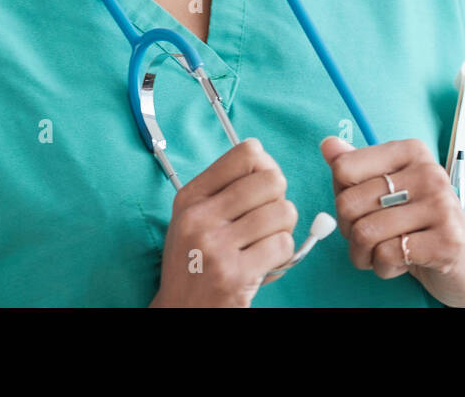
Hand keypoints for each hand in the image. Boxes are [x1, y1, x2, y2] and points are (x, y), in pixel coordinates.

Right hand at [150, 138, 296, 306]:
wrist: (180, 311)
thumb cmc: (195, 262)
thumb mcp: (194, 218)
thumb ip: (226, 190)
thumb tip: (271, 166)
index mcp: (191, 197)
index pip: (246, 154)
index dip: (267, 166)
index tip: (264, 186)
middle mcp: (199, 218)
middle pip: (272, 180)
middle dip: (279, 199)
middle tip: (268, 219)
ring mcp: (216, 247)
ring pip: (283, 212)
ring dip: (284, 228)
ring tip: (266, 242)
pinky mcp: (235, 275)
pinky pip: (284, 245)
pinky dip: (282, 254)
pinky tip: (265, 262)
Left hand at [319, 136, 464, 307]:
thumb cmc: (420, 224)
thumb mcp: (387, 191)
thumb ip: (356, 168)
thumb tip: (327, 144)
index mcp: (412, 152)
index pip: (345, 168)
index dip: (342, 197)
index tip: (362, 208)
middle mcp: (429, 173)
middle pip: (350, 203)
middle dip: (350, 232)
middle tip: (370, 239)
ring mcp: (441, 206)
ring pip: (365, 233)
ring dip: (364, 255)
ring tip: (383, 253)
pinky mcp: (447, 241)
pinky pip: (387, 255)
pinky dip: (384, 268)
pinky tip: (402, 263)